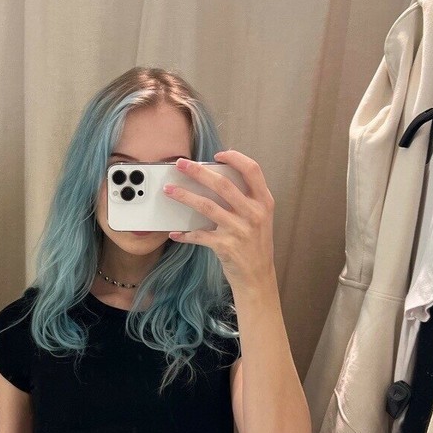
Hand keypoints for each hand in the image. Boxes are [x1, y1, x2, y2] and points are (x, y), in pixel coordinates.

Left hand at [163, 150, 275, 291]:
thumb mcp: (260, 218)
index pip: (252, 170)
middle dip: (198, 171)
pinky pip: (199, 235)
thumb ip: (246, 200)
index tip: (217, 154)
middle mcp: (253, 214)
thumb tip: (216, 179)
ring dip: (184, 196)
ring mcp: (239, 230)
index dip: (235, 158)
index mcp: (264, 202)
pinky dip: (185, 234)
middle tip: (181, 164)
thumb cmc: (256, 245)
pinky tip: (174, 233)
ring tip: (169, 191)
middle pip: (223, 184)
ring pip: (206, 206)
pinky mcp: (225, 246)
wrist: (258, 278)